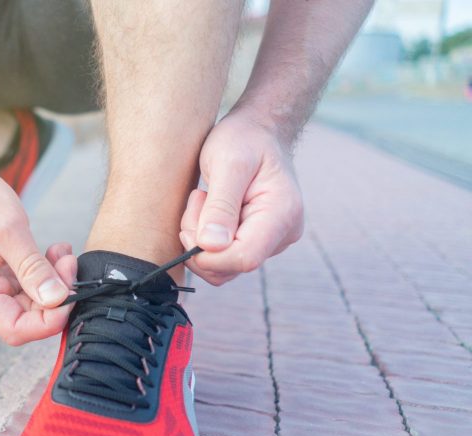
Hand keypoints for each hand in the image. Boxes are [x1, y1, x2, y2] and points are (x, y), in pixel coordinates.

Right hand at [0, 157, 76, 345]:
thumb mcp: (8, 228)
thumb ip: (32, 267)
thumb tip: (57, 299)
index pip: (15, 329)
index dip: (48, 320)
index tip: (70, 292)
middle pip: (27, 319)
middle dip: (55, 296)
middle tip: (68, 262)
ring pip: (32, 305)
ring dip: (54, 282)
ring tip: (61, 253)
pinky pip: (29, 289)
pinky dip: (46, 274)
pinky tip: (53, 253)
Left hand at [179, 110, 303, 284]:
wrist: (258, 131)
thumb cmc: (244, 139)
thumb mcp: (227, 163)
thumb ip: (220, 206)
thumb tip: (211, 246)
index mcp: (282, 214)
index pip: (243, 258)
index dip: (208, 254)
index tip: (190, 226)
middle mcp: (282, 233)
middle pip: (230, 266)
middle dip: (200, 243)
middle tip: (197, 201)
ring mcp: (271, 240)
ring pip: (223, 266)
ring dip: (200, 240)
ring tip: (204, 201)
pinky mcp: (256, 240)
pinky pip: (223, 257)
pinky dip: (206, 239)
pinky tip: (208, 210)